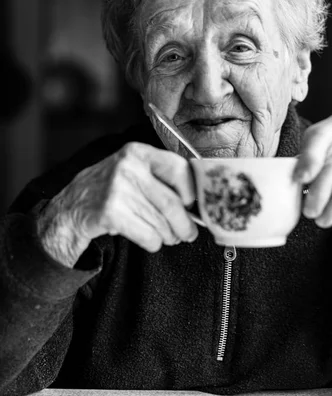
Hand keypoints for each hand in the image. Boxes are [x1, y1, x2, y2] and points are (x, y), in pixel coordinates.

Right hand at [38, 143, 197, 266]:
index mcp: (137, 152)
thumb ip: (160, 178)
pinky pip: (148, 236)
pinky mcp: (110, 213)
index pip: (178, 168)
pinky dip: (154, 243)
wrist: (69, 209)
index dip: (191, 190)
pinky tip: (149, 239)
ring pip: (161, 222)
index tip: (193, 204)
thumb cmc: (109, 191)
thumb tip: (197, 202)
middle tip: (189, 233)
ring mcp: (117, 189)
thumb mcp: (131, 171)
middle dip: (185, 224)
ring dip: (170, 236)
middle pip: (171, 202)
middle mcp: (128, 167)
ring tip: (169, 237)